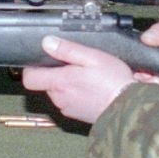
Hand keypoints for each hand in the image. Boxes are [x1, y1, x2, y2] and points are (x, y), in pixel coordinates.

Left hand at [21, 34, 158, 123]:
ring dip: (67, 84)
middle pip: (46, 83)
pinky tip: (91, 88)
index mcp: (60, 82)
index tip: (42, 60)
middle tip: (76, 65)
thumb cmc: (113, 82)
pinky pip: (69, 101)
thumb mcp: (92, 57)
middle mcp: (59, 98)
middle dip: (56, 73)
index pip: (30, 78)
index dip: (33, 68)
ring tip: (87, 76)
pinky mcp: (76, 115)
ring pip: (58, 92)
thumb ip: (67, 50)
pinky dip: (76, 94)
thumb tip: (47, 42)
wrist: (129, 108)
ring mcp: (67, 108)